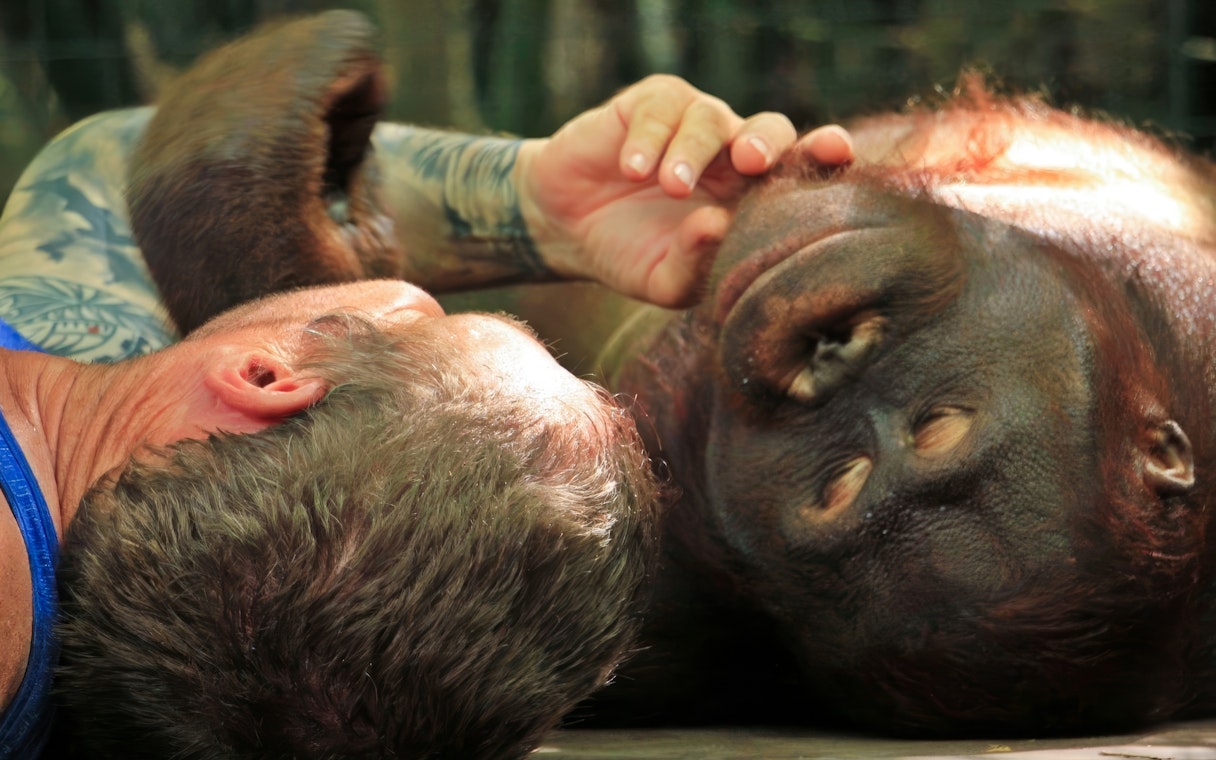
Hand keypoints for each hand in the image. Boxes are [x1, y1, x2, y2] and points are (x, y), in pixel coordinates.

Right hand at [515, 74, 852, 307]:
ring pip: (711, 118)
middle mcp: (730, 154)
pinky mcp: (650, 105)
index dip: (821, 158)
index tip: (837, 153)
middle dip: (768, 141)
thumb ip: (693, 264)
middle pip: (771, 129)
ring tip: (672, 187)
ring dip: (693, 152)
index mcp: (749, 197)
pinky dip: (650, 138)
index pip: (798, 173)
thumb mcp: (662, 280)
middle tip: (749, 162)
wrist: (565, 227)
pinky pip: (662, 108)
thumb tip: (716, 229)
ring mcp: (692, 124)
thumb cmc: (630, 253)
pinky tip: (632, 169)